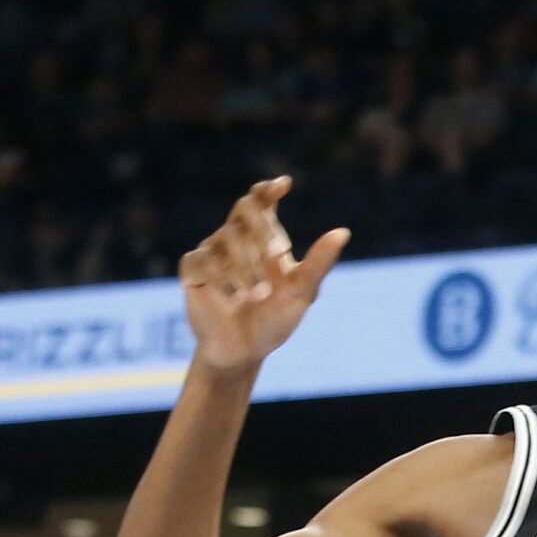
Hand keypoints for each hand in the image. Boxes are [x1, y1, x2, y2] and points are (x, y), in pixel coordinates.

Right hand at [181, 177, 350, 372]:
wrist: (244, 350)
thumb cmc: (275, 319)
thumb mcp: (302, 292)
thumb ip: (319, 262)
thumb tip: (343, 232)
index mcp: (263, 237)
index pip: (260, 200)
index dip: (268, 189)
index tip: (284, 185)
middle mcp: (236, 237)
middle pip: (245, 209)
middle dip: (263, 230)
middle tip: (278, 256)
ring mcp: (212, 252)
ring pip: (227, 238)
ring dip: (247, 266)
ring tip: (258, 295)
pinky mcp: (193, 270)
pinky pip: (203, 260)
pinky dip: (221, 279)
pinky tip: (232, 299)